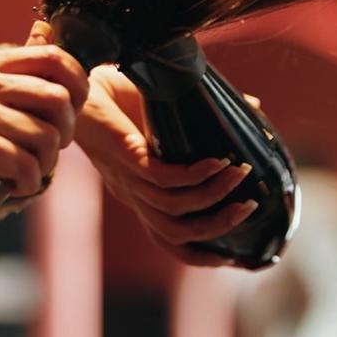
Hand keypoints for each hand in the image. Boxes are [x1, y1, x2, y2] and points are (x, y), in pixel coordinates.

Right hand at [0, 31, 88, 235]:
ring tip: (25, 170)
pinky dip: (28, 183)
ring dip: (45, 164)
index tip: (70, 112)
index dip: (78, 86)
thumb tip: (44, 29)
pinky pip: (27, 164)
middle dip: (65, 132)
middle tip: (47, 149)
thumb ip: (19, 70)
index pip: (55, 57)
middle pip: (59, 98)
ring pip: (47, 136)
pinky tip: (13, 183)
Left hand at [73, 62, 258, 266]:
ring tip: (240, 174)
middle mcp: (134, 195)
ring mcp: (129, 178)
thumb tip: (253, 107)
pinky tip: (217, 161)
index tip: (237, 255)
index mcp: (141, 196)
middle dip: (218, 228)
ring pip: (175, 208)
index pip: (171, 242)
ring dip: (213, 196)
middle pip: (177, 236)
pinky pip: (164, 179)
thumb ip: (207, 121)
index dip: (202, 255)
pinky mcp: (126, 158)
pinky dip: (194, 175)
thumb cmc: (122, 96)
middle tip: (250, 207)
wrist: (83, 81)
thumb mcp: (170, 117)